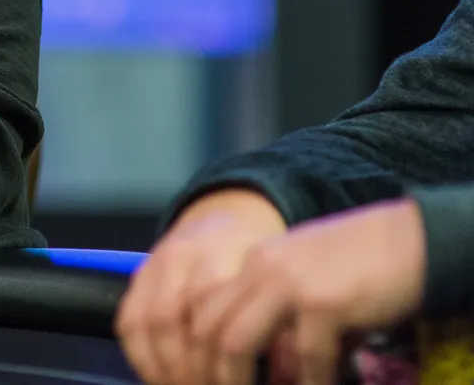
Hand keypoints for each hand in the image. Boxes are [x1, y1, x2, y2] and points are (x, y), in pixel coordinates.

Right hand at [117, 188, 287, 384]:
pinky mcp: (138, 274)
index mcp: (225, 256)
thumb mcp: (280, 283)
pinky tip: (159, 377)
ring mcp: (155, 264)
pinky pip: (128, 319)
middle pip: (171, 321)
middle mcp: (182, 256)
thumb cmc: (260, 260)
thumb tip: (285, 376)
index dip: (219, 361)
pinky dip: (140, 355)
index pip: (211, 316)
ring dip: (161, 367)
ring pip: (145, 322)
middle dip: (186, 369)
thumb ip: (281, 325)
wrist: (228, 215)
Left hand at [188, 199, 425, 384]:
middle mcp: (261, 268)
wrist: (412, 240)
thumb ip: (282, 320)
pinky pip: (305, 357)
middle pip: (207, 327)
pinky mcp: (324, 303)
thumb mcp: (308, 284)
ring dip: (238, 380)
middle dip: (210, 371)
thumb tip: (276, 370)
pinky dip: (310, 381)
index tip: (205, 378)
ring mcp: (289, 283)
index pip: (202, 307)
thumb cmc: (363, 266)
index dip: (197, 350)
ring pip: (235, 342)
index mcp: (254, 262)